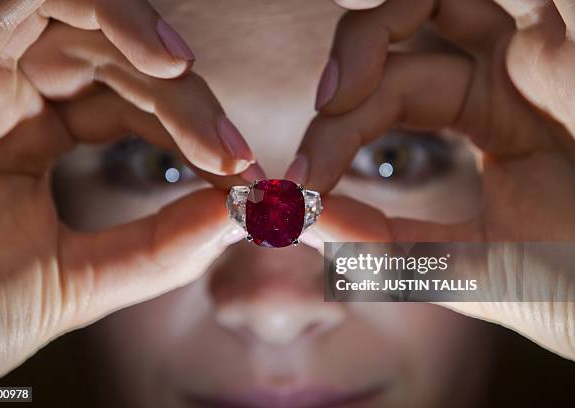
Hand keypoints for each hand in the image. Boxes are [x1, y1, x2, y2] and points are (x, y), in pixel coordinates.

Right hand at [0, 1, 253, 387]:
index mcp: (31, 137)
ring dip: (159, 55)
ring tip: (203, 102)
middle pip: (122, 65)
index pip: (131, 108)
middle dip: (188, 106)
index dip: (192, 133)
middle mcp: (10, 93)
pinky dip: (108, 13)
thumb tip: (240, 217)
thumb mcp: (78, 277)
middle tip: (235, 156)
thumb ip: (160, 248)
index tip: (243, 174)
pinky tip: (164, 62)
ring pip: (89, 21)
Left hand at [291, 0, 574, 357]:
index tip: (296, 192)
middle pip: (392, 60)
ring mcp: (536, 45)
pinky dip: (414, 6)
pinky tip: (368, 31)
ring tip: (335, 100)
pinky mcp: (561, 26)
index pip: (385, 106)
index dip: (333, 142)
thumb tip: (311, 225)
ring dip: (365, 40)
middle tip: (304, 169)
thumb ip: (395, 247)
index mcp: (493, 119)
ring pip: (426, 4)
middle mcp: (508, 74)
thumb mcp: (477, 266)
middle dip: (337, 107)